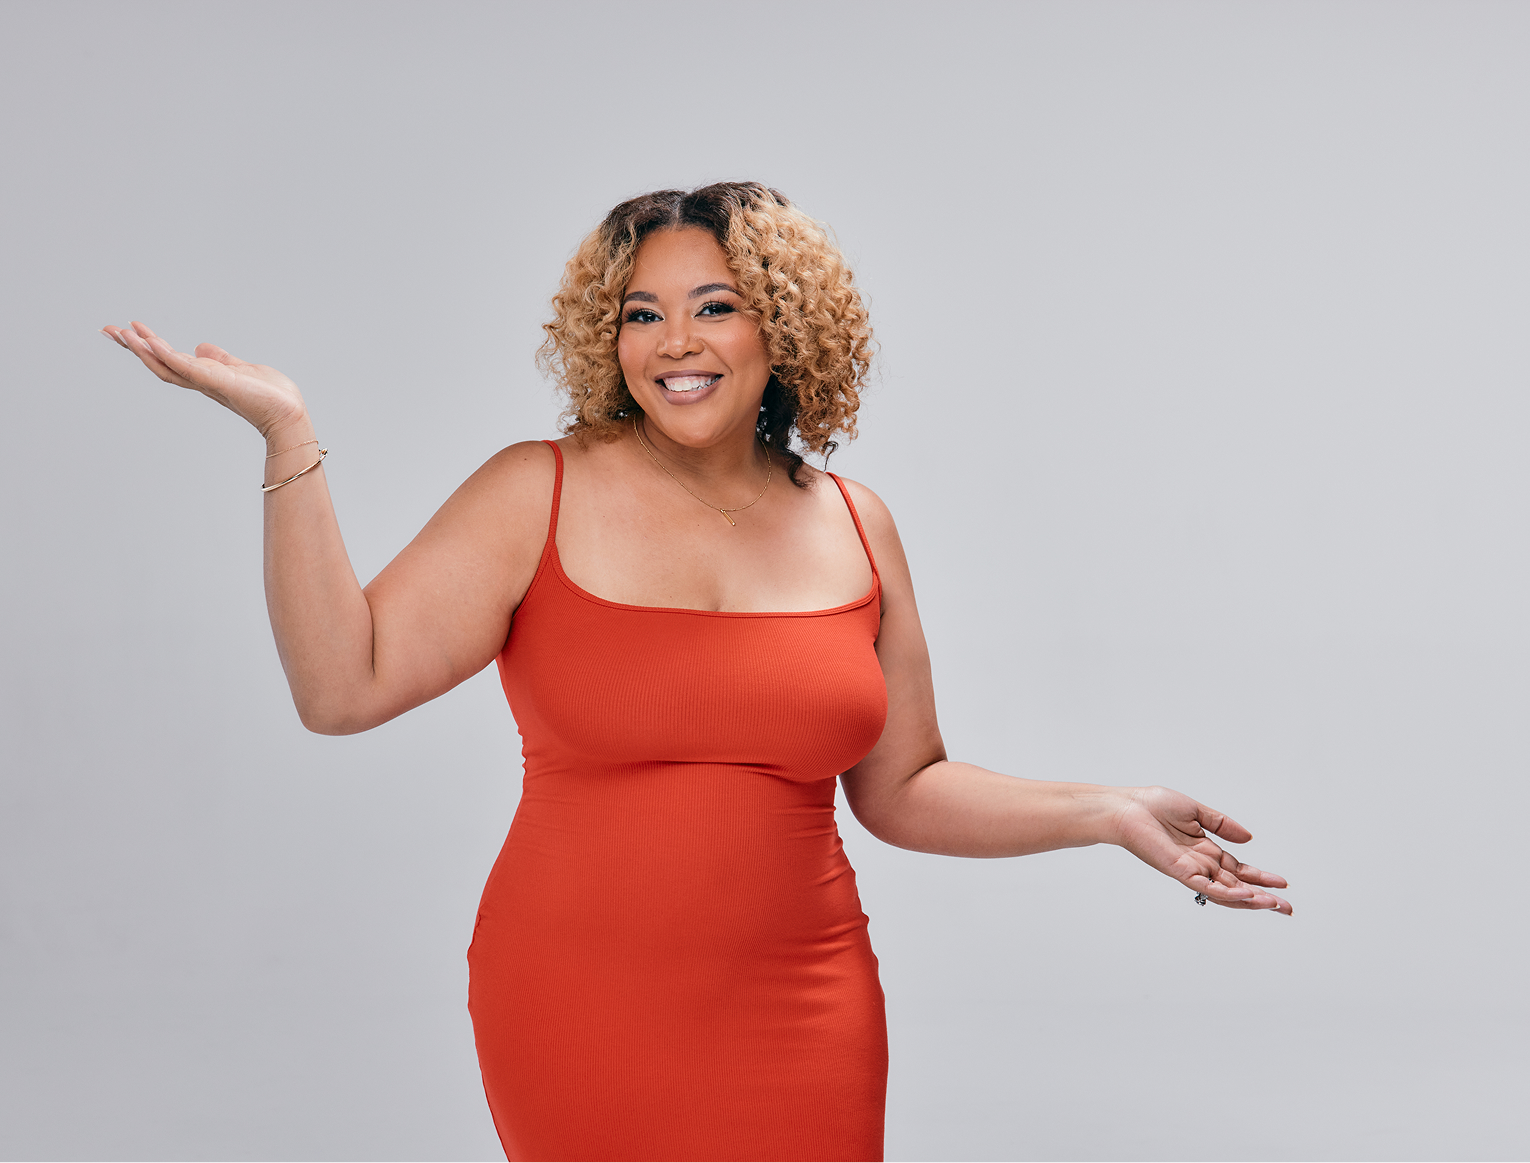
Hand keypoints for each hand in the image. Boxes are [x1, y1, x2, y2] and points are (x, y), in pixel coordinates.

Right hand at [101, 321, 307, 438]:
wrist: (289, 414)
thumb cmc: (270, 396)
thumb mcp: (240, 369)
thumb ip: (219, 359)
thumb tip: (200, 347)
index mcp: (204, 377)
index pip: (168, 359)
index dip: (147, 346)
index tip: (126, 331)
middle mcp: (201, 382)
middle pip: (158, 363)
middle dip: (133, 347)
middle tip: (108, 330)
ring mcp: (208, 383)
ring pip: (167, 366)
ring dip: (144, 350)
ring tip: (123, 334)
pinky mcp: (219, 383)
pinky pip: (188, 369)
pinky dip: (170, 357)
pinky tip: (153, 343)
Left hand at [1111, 786, 1291, 913]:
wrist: (1126, 807)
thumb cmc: (1152, 806)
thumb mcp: (1195, 811)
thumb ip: (1222, 824)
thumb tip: (1249, 838)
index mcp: (1205, 850)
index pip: (1238, 870)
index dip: (1261, 878)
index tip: (1284, 884)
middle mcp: (1200, 864)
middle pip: (1237, 887)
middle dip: (1264, 898)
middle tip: (1288, 909)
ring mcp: (1191, 870)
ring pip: (1226, 893)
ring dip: (1251, 900)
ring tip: (1275, 905)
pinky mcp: (1180, 871)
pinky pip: (1207, 887)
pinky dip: (1228, 894)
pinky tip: (1248, 897)